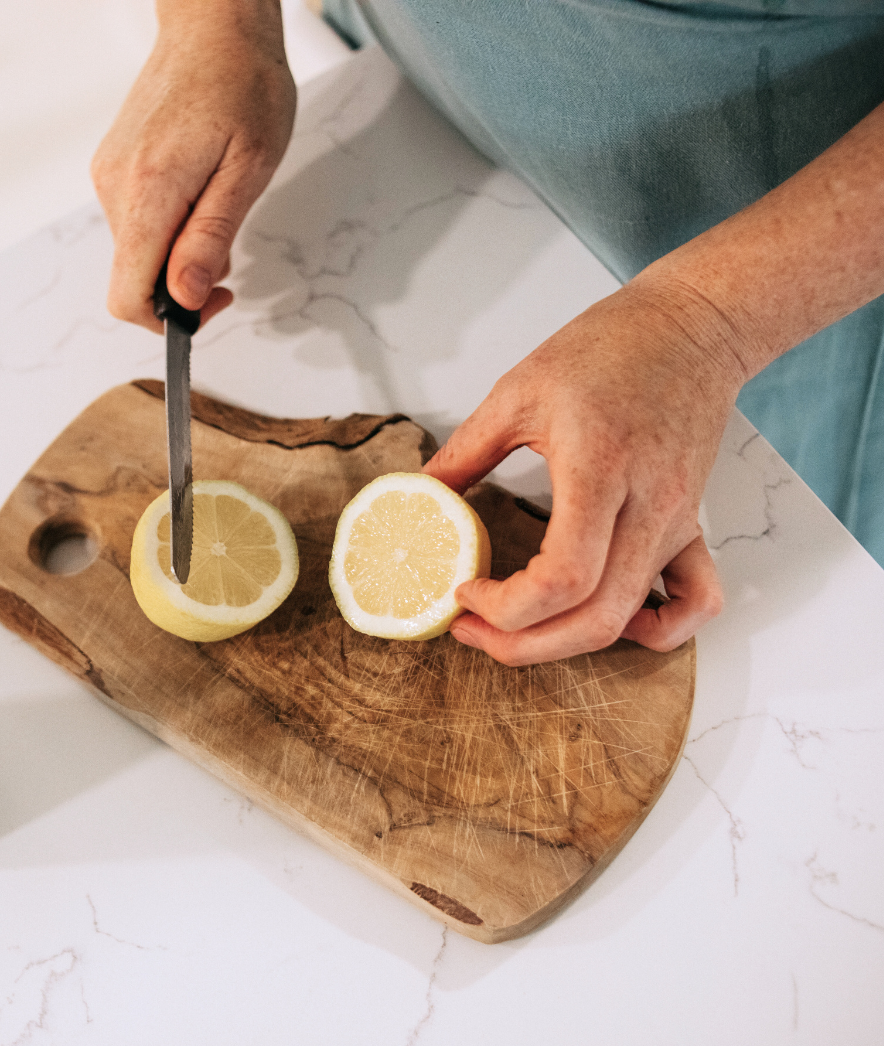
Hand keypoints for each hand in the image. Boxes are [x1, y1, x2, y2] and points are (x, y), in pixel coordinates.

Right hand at [91, 0, 294, 331]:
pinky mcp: (112, 167)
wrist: (214, 25)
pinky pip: (135, 222)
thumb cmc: (241, 83)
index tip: (210, 304)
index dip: (168, 320)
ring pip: (136, 251)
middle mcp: (113, 187)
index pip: (128, 295)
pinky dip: (167, 225)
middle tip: (228, 251)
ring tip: (218, 204)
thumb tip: (184, 296)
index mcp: (147, 191)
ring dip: (177, 251)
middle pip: (132, 277)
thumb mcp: (248, 168)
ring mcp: (108, 176)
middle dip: (181, 283)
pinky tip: (198, 190)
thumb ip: (211, 237)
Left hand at [422, 276, 748, 665]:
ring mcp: (675, 522)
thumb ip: (465, 451)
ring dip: (567, 643)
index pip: (562, 579)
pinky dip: (656, 629)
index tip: (463, 591)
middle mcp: (646, 508)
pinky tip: (608, 618)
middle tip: (472, 629)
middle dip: (523, 644)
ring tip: (516, 629)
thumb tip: (423, 494)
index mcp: (598, 471)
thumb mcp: (517, 391)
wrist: (691, 328)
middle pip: (594, 619)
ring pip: (631, 620)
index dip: (506, 607)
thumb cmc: (609, 349)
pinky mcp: (691, 525)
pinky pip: (697, 602)